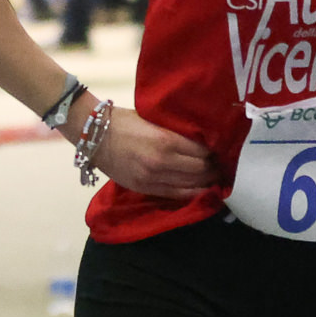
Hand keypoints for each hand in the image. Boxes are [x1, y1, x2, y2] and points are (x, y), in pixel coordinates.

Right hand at [94, 106, 216, 199]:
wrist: (95, 136)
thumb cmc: (125, 122)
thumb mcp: (154, 121)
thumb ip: (176, 132)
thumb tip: (201, 140)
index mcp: (166, 140)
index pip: (202, 152)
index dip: (214, 152)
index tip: (219, 150)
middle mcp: (162, 162)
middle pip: (200, 170)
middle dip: (213, 168)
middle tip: (220, 165)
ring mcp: (153, 178)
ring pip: (191, 185)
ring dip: (206, 182)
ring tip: (214, 178)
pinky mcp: (145, 189)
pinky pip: (176, 195)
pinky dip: (192, 193)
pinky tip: (201, 190)